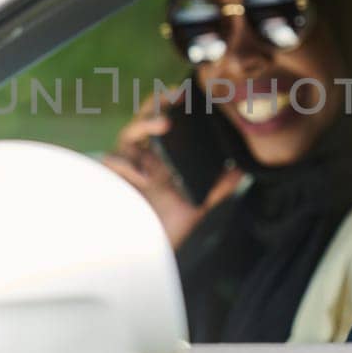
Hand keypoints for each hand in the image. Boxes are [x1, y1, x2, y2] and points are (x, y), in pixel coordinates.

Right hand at [103, 93, 243, 248]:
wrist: (142, 260)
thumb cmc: (164, 231)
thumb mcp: (196, 206)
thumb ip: (217, 187)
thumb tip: (241, 169)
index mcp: (159, 162)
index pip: (162, 125)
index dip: (171, 106)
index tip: (188, 92)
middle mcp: (141, 161)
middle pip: (143, 121)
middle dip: (157, 104)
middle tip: (176, 95)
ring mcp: (125, 171)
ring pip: (127, 134)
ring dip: (144, 124)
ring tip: (164, 124)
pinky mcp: (110, 183)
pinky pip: (111, 161)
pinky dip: (125, 162)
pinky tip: (141, 175)